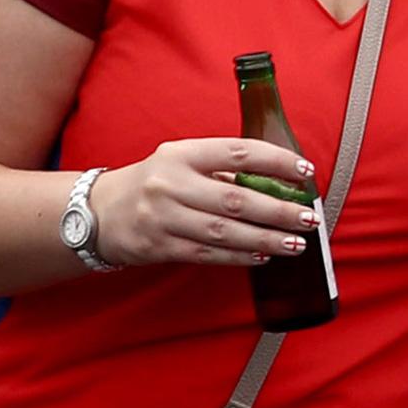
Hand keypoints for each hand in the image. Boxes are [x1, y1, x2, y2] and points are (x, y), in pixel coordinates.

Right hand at [89, 138, 322, 267]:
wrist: (98, 212)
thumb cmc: (153, 182)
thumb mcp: (180, 161)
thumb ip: (220, 168)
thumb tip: (277, 181)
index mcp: (182, 154)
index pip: (238, 152)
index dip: (276, 161)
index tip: (306, 170)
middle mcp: (172, 184)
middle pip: (236, 198)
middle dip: (278, 210)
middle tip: (309, 218)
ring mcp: (164, 218)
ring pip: (225, 232)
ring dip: (266, 239)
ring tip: (295, 243)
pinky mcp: (160, 247)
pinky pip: (209, 254)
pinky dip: (240, 256)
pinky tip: (264, 255)